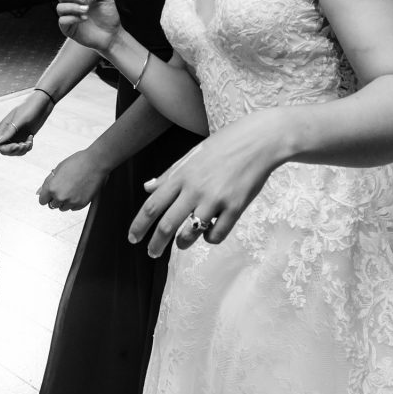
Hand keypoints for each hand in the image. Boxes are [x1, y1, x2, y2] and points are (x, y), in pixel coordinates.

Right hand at [0, 91, 54, 154]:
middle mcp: (9, 133)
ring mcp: (17, 135)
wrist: (43, 103)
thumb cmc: (29, 107)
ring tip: (28, 143)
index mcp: (4, 127)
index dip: (5, 148)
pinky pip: (23, 148)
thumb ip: (9, 131)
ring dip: (22, 150)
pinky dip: (28, 147)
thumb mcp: (19, 119)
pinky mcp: (25, 136)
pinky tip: (31, 138)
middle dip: (14, 151)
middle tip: (23, 145)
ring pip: (15, 151)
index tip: (15, 145)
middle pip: (5, 150)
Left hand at [36, 148, 108, 210]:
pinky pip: (73, 208)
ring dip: (65, 201)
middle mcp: (60, 197)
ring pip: (63, 208)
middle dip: (56, 198)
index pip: (42, 201)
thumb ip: (47, 182)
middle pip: (52, 205)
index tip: (50, 193)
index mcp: (52, 187)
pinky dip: (74, 202)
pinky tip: (78, 191)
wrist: (96, 163)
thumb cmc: (78, 162)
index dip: (46, 196)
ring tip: (72, 189)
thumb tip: (39, 192)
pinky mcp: (82, 204)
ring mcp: (72, 201)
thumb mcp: (58, 169)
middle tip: (64, 187)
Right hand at [57, 0, 121, 54]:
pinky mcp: (68, 28)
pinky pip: (62, 21)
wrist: (112, 34)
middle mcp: (72, 4)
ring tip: (86, 10)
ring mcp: (69, 16)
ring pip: (60, 7)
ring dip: (73, 6)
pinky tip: (84, 18)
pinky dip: (72, 18)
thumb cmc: (108, 16)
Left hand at [128, 112, 279, 257]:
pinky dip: (209, 238)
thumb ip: (169, 174)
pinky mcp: (235, 208)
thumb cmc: (225, 144)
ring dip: (182, 243)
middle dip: (155, 244)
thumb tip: (147, 187)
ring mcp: (215, 199)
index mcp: (182, 174)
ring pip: (189, 234)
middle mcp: (195, 188)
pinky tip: (210, 231)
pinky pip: (215, 235)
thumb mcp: (193, 154)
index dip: (139, 225)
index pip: (152, 206)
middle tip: (152, 253)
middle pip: (166, 225)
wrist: (260, 140)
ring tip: (182, 243)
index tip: (132, 238)